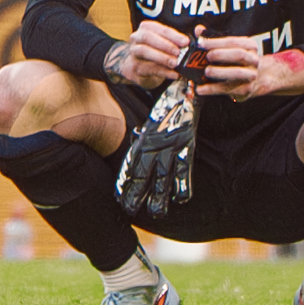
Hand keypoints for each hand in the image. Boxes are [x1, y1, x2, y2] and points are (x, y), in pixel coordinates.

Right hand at [103, 21, 190, 90]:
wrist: (141, 67)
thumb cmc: (157, 51)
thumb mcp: (168, 42)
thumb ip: (182, 38)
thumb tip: (199, 30)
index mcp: (146, 28)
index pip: (159, 28)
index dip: (173, 35)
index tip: (185, 41)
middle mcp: (137, 38)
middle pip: (147, 37)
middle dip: (164, 44)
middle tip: (178, 52)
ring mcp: (134, 53)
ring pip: (144, 51)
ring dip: (161, 57)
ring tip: (175, 63)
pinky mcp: (135, 67)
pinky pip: (148, 68)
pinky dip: (163, 72)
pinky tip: (174, 74)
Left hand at [116, 77, 199, 217]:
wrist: (182, 91)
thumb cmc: (166, 110)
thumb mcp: (150, 126)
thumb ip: (144, 138)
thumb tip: (136, 145)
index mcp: (143, 142)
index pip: (129, 166)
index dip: (124, 183)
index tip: (118, 198)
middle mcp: (153, 147)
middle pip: (142, 175)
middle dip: (136, 194)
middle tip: (130, 211)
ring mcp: (169, 147)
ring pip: (161, 176)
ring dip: (158, 196)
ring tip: (156, 213)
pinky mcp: (185, 145)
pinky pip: (183, 168)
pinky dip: (183, 184)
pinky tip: (181, 198)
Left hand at [192, 33, 303, 102]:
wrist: (259, 79)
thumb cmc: (239, 61)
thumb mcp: (230, 47)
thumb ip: (213, 38)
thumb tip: (198, 30)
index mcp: (250, 46)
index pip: (233, 41)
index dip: (216, 42)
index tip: (201, 43)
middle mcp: (253, 60)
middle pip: (239, 55)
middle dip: (221, 55)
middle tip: (207, 56)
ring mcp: (251, 75)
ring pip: (236, 73)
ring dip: (219, 72)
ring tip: (206, 71)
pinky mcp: (245, 90)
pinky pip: (228, 89)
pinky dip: (212, 89)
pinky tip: (200, 89)